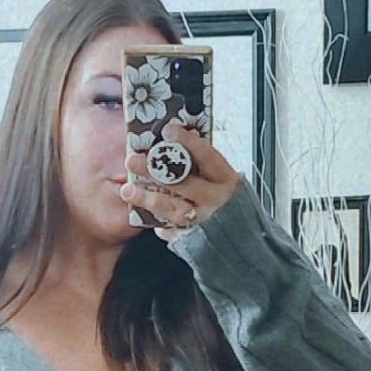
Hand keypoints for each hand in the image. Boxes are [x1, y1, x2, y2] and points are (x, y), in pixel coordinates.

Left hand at [120, 119, 241, 242]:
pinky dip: (159, 224)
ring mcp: (205, 221)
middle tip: (132, 160)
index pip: (206, 155)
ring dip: (147, 199)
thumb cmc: (229, 202)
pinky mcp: (194, 239)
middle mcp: (216, 199)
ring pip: (172, 208)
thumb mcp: (223, 179)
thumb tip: (180, 139)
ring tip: (127, 190)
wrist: (243, 240)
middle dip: (155, 170)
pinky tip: (146, 215)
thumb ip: (205, 164)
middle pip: (183, 182)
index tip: (167, 130)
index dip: (187, 142)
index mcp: (226, 178)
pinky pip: (172, 231)